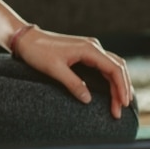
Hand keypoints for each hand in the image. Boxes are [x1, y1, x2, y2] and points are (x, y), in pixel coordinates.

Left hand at [12, 26, 133, 118]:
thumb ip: (73, 84)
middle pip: (117, 67)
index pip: (114, 69)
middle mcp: (93, 47)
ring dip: (117, 84)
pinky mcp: (84, 52)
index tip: (122, 104)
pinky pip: (104, 65)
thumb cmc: (38, 51)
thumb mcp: (55, 69)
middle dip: (122, 88)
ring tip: (118, 103)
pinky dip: (110, 78)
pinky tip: (111, 90)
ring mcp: (89, 48)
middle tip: (120, 109)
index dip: (121, 87)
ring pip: (112, 66)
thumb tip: (88, 100)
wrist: (26, 39)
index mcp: (89, 49)